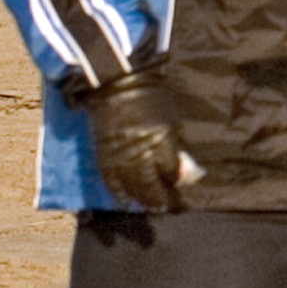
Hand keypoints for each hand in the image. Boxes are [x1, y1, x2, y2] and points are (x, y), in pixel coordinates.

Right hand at [72, 69, 182, 213]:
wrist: (116, 81)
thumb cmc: (150, 96)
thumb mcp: (170, 119)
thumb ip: (176, 147)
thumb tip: (183, 172)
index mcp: (160, 140)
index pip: (171, 172)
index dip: (176, 183)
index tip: (180, 188)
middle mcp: (140, 152)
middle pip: (151, 186)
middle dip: (160, 198)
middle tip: (167, 205)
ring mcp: (119, 156)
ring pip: (131, 187)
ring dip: (142, 199)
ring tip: (151, 205)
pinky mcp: (103, 155)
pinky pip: (111, 181)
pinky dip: (119, 193)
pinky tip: (126, 200)